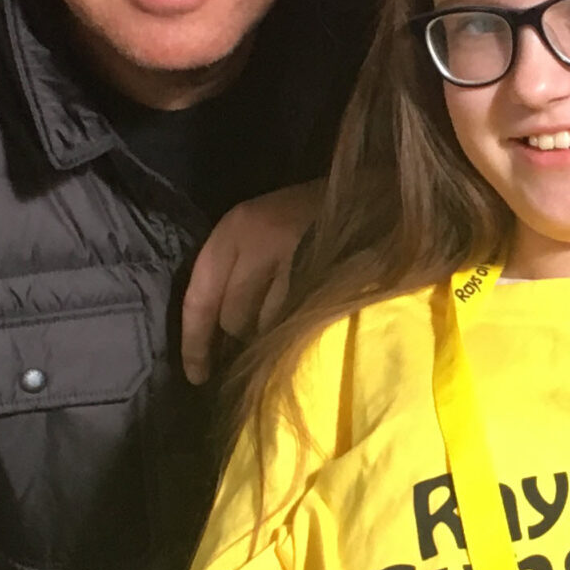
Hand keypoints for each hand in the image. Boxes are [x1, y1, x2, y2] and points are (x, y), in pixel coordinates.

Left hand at [179, 182, 321, 384]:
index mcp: (235, 229)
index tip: (196, 375)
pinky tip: (310, 322)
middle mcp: (257, 241)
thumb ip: (240, 271)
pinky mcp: (325, 276)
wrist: (375, 195)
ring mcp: (294, 258)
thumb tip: (223, 331)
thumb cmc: (314, 215)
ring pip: (266, 325)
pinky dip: (299, 330)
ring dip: (273, 335)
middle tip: (259, 340)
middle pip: (232, 318)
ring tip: (292, 324)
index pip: (199, 297)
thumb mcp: (264, 230)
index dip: (194, 342)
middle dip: (241, 336)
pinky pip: (299, 321)